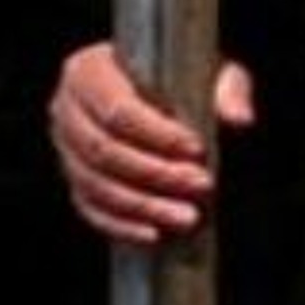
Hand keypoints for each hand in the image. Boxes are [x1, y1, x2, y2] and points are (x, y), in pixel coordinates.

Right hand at [51, 42, 255, 244]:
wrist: (154, 96)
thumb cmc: (179, 78)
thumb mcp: (206, 70)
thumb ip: (227, 89)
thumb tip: (239, 118)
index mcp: (89, 70)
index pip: (118, 110)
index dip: (158, 135)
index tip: (197, 150)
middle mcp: (67, 109)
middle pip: (104, 151)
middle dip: (156, 174)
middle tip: (202, 185)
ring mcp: (64, 148)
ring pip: (96, 185)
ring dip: (144, 206)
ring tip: (189, 216)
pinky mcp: (74, 180)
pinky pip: (90, 209)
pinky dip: (121, 225)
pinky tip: (155, 234)